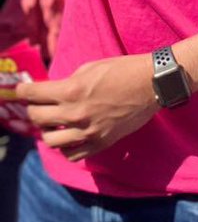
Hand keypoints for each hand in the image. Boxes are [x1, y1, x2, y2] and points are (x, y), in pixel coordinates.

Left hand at [16, 54, 158, 160]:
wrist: (153, 83)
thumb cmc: (123, 69)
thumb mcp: (91, 67)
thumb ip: (70, 82)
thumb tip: (55, 91)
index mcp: (72, 90)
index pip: (33, 95)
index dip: (23, 91)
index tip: (20, 90)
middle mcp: (76, 113)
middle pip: (37, 119)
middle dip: (34, 109)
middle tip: (39, 105)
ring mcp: (88, 131)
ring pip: (50, 140)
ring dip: (48, 130)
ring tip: (54, 122)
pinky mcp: (100, 142)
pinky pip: (71, 154)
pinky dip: (65, 146)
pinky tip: (70, 136)